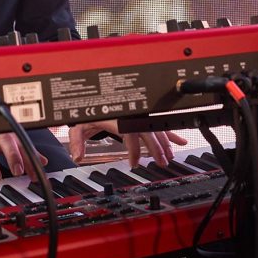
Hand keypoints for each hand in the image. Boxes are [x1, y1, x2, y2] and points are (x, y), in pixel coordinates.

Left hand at [68, 120, 187, 166]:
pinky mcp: (142, 113)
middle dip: (157, 148)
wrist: (92, 93)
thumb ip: (77, 140)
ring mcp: (137, 112)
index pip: (129, 134)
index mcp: (116, 116)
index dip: (134, 151)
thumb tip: (78, 156)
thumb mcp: (78, 123)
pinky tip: (179, 141)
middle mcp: (129, 113)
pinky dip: (169, 132)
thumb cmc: (88, 108)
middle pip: (147, 131)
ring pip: (155, 127)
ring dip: (165, 142)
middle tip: (162, 162)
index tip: (134, 164)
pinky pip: (157, 122)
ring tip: (170, 156)